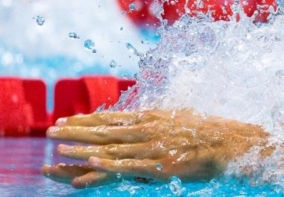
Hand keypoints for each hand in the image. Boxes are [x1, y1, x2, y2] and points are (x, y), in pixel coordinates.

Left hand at [41, 109, 271, 187]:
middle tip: (50, 130)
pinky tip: (91, 162)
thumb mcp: (180, 120)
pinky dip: (108, 163)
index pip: (111, 118)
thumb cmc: (209, 133)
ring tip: (59, 147)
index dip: (85, 120)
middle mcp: (149, 128)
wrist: (233, 143)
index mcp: (152, 118)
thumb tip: (145, 121)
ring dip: (83, 146)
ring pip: (111, 146)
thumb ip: (159, 123)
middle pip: (104, 130)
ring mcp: (154, 146)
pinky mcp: (161, 164)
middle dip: (76, 130)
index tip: (65, 120)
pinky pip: (129, 165)